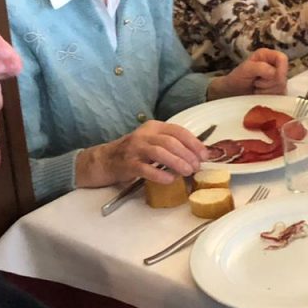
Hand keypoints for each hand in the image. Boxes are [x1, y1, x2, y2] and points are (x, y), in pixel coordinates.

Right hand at [76, 121, 209, 187]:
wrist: (102, 161)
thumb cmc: (132, 154)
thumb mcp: (151, 144)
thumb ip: (170, 146)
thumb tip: (196, 157)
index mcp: (153, 127)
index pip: (178, 131)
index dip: (193, 142)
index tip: (205, 155)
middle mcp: (144, 134)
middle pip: (170, 141)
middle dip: (187, 154)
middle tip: (197, 166)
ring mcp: (134, 148)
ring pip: (159, 152)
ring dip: (177, 162)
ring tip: (188, 172)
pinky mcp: (126, 164)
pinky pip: (145, 168)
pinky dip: (159, 174)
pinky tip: (169, 180)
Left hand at [208, 49, 288, 99]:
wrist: (232, 93)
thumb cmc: (237, 78)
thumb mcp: (245, 69)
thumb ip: (260, 67)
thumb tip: (274, 73)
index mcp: (268, 56)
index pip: (283, 59)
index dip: (279, 69)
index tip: (270, 77)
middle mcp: (275, 66)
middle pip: (283, 76)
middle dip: (268, 83)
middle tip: (256, 83)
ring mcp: (277, 80)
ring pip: (282, 88)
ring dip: (267, 91)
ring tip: (256, 88)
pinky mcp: (277, 92)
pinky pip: (279, 97)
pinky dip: (268, 98)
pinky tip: (260, 95)